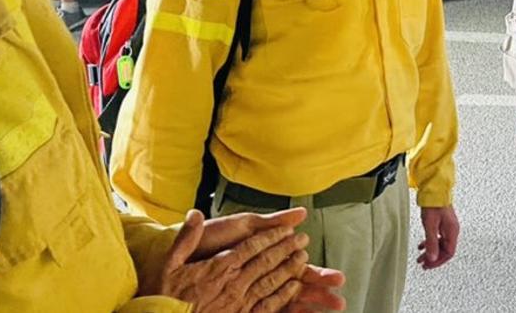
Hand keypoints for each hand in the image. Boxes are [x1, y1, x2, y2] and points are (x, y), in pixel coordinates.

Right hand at [155, 209, 310, 311]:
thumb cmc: (165, 296)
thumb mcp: (169, 263)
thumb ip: (186, 237)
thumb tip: (194, 213)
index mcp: (219, 268)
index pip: (252, 247)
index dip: (272, 237)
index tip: (286, 229)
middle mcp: (233, 284)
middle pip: (266, 261)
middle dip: (286, 248)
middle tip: (301, 238)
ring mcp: (239, 302)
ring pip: (271, 281)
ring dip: (289, 268)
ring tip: (302, 257)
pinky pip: (268, 306)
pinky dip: (283, 294)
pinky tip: (293, 287)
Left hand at [192, 209, 345, 310]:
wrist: (176, 252)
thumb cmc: (212, 238)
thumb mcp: (243, 225)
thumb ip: (272, 222)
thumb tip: (301, 212)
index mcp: (265, 256)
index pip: (297, 267)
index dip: (317, 274)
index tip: (337, 279)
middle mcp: (260, 274)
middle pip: (296, 286)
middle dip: (317, 293)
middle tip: (339, 299)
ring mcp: (250, 288)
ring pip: (285, 298)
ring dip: (307, 303)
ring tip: (330, 308)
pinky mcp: (242, 298)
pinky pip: (267, 307)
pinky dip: (286, 310)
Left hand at [416, 206, 459, 269]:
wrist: (434, 191)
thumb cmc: (434, 205)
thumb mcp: (430, 226)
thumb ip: (431, 243)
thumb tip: (432, 258)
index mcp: (452, 232)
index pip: (449, 253)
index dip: (438, 261)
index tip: (428, 265)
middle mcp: (452, 230)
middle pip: (445, 250)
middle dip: (433, 258)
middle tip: (424, 264)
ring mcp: (448, 227)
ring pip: (441, 245)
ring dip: (431, 252)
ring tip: (421, 257)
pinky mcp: (443, 223)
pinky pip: (438, 238)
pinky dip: (430, 243)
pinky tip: (423, 244)